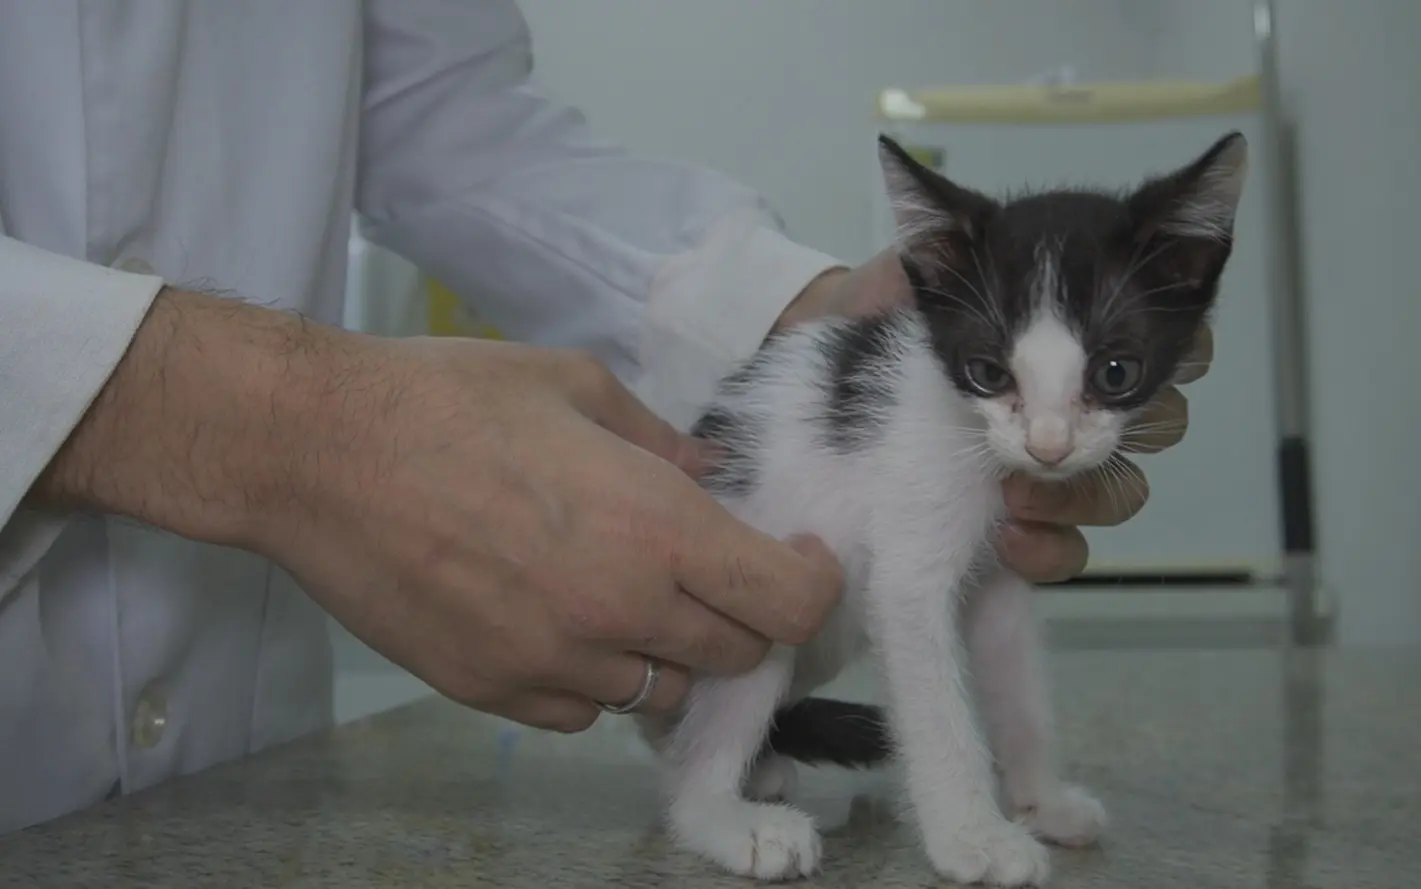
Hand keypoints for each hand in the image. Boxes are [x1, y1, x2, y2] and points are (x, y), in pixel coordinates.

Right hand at [33, 289, 842, 733]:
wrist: (313, 450)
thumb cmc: (446, 398)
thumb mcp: (574, 385)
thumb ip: (660, 440)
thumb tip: (708, 474)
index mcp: (654, 527)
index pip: (788, 605)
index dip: (814, 587)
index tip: (800, 559)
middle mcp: (618, 611)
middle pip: (735, 658)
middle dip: (741, 618)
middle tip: (710, 572)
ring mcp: (552, 663)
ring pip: (659, 693)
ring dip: (665, 651)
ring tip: (626, 596)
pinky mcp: (491, 692)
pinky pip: (581, 713)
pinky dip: (593, 680)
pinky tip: (560, 623)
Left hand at [773, 250, 1214, 582]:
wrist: (842, 380)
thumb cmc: (892, 307)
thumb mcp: (913, 263)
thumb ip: (938, 224)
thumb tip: (899, 164)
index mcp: (1099, 317)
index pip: (1179, 340)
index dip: (1155, 356)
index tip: (1117, 372)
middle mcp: (1097, 387)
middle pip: (1163, 421)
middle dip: (1111, 433)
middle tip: (1048, 442)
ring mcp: (1073, 456)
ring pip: (1125, 492)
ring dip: (1075, 499)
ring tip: (1014, 496)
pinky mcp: (1039, 514)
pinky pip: (1072, 549)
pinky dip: (1049, 548)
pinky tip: (1013, 542)